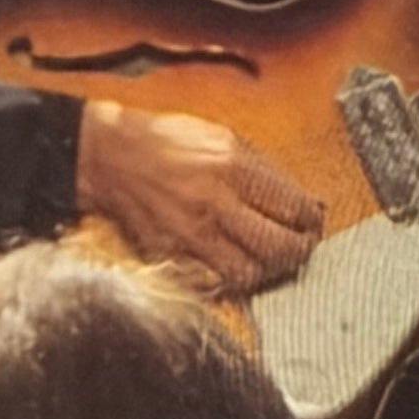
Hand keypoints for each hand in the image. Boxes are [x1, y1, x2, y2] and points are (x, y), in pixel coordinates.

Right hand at [74, 98, 321, 295]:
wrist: (107, 157)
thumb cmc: (163, 142)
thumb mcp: (222, 137)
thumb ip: (263, 170)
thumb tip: (300, 200)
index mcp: (233, 168)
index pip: (295, 208)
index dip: (311, 220)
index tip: (310, 221)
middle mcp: (215, 204)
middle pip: (279, 248)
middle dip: (298, 251)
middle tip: (299, 246)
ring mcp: (190, 235)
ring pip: (248, 274)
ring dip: (266, 271)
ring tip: (268, 259)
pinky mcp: (170, 255)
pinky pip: (211, 282)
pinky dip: (228, 278)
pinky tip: (232, 264)